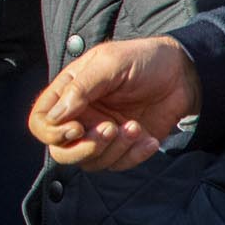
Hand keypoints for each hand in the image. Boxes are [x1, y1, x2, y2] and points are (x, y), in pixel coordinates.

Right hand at [28, 35, 200, 171]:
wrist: (184, 74)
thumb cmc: (142, 60)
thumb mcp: (109, 63)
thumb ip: (80, 88)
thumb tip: (55, 116)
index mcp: (67, 94)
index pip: (40, 122)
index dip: (51, 132)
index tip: (77, 126)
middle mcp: (80, 117)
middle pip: (60, 151)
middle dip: (84, 148)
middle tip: (109, 130)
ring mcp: (102, 134)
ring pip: (91, 162)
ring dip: (114, 149)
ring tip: (135, 127)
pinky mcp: (125, 147)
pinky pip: (118, 164)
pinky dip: (134, 156)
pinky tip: (149, 138)